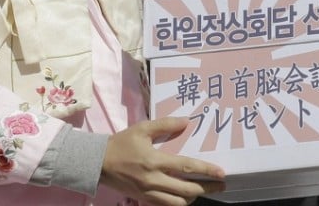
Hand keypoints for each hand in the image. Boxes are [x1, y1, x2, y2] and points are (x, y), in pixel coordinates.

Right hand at [100, 118, 224, 204]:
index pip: (187, 167)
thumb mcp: (142, 128)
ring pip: (177, 203)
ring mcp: (148, 193)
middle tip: (220, 186)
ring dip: (192, 198)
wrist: (97, 163)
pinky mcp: (142, 199)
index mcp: (155, 161)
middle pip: (187, 190)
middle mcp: (153, 180)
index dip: (206, 170)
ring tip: (201, 190)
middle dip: (207, 188)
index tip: (221, 173)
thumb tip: (186, 121)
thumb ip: (165, 124)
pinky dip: (177, 203)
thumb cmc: (121, 143)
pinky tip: (183, 196)